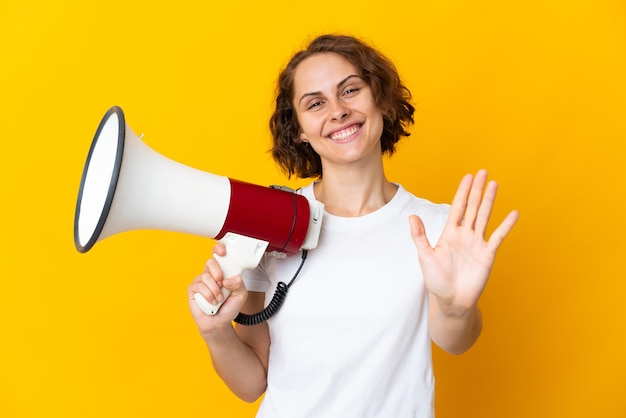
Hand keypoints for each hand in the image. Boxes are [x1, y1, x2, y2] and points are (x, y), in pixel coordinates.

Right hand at [188, 243, 248, 334]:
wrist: (219, 323)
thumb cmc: (229, 307)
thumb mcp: (241, 295)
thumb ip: (239, 284)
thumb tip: (228, 279)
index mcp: (223, 271)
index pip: (219, 255)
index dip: (219, 249)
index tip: (223, 252)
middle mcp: (211, 274)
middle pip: (211, 261)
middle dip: (217, 271)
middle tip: (222, 282)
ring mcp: (201, 281)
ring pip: (206, 276)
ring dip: (215, 290)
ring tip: (219, 298)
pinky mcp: (193, 289)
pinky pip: (199, 286)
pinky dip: (208, 295)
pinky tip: (212, 302)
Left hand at [409, 170, 518, 313]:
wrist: (452, 301)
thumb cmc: (436, 281)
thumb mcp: (425, 257)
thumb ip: (420, 236)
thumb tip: (412, 216)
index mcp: (450, 233)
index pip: (458, 207)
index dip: (462, 192)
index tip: (467, 176)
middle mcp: (465, 235)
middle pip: (472, 207)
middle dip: (477, 189)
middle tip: (483, 172)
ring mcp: (477, 243)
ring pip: (484, 217)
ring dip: (489, 201)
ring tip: (494, 184)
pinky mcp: (488, 254)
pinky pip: (498, 237)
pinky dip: (506, 225)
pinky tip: (513, 214)